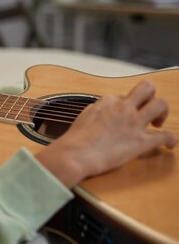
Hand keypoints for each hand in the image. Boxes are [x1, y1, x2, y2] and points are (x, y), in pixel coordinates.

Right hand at [36, 80, 176, 187]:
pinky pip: (166, 136)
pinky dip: (171, 140)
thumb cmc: (75, 140)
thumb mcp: (85, 116)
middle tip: (148, 111)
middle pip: (147, 88)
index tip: (121, 116)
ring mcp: (134, 123)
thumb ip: (98, 110)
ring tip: (157, 123)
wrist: (75, 155)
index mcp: (108, 101)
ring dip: (163, 113)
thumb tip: (104, 111)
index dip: (125, 106)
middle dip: (151, 96)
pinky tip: (170, 145)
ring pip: (161, 105)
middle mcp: (124, 108)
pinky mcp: (141, 141)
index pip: (124, 96)